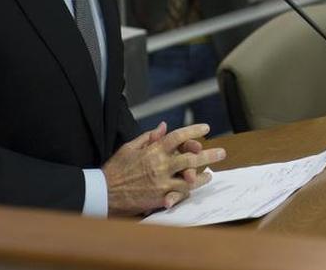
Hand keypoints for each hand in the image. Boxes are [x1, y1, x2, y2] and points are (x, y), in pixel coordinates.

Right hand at [102, 122, 225, 215]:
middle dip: (209, 154)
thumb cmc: (115, 169)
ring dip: (202, 176)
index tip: (206, 128)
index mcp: (153, 150)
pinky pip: (180, 195)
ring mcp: (162, 183)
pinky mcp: (160, 198)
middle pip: (191, 158)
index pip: (178, 136)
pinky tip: (194, 188)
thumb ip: (149, 137)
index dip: (194, 131)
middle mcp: (160, 165)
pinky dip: (189, 191)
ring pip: (190, 179)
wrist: (103, 193)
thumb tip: (163, 126)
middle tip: (222, 152)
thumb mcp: (129, 147)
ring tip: (210, 174)